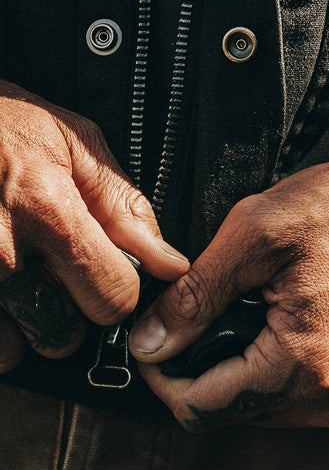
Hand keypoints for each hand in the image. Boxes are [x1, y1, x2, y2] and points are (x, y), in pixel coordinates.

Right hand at [0, 81, 188, 369]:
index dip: (116, 288)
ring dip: (15, 322)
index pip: (113, 299)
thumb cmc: (0, 121)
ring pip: (13, 349)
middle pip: (63, 335)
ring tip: (7, 272)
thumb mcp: (71, 142)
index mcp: (47, 212)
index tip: (103, 271)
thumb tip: (170, 265)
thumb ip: (123, 207)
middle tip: (44, 267)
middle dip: (63, 309)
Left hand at [130, 151, 328, 429]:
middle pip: (232, 413)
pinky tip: (286, 322)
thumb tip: (147, 345)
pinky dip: (279, 370)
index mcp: (306, 367)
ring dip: (243, 369)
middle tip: (205, 310)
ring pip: (264, 411)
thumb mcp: (255, 232)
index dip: (163, 375)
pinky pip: (300, 402)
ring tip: (254, 309)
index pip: (202, 408)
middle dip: (205, 367)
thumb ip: (195, 297)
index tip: (154, 335)